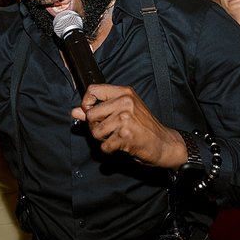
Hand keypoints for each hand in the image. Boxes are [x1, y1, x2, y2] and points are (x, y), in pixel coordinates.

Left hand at [70, 84, 186, 167]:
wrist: (164, 143)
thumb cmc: (144, 127)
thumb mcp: (123, 112)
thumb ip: (98, 110)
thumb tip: (75, 111)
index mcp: (124, 92)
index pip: (93, 90)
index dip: (86, 103)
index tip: (91, 112)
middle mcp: (125, 102)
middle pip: (91, 114)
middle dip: (95, 127)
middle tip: (108, 130)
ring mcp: (126, 118)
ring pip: (96, 131)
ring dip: (103, 139)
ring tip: (116, 137)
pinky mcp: (126, 135)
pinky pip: (104, 146)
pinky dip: (110, 150)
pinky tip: (121, 145)